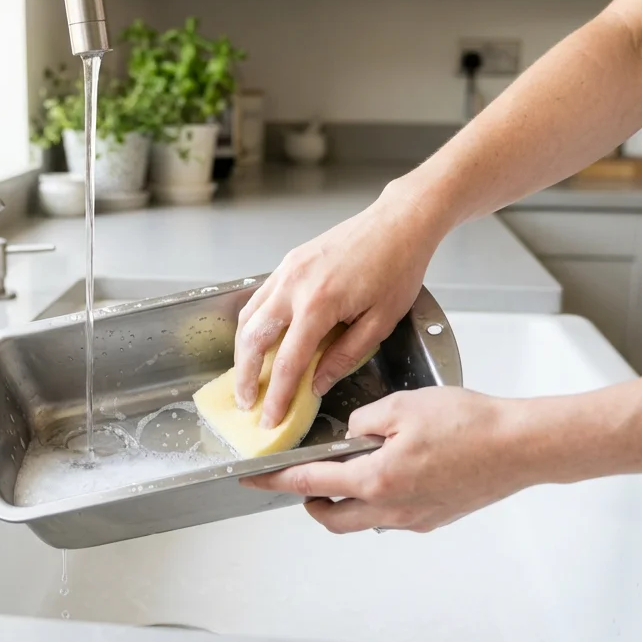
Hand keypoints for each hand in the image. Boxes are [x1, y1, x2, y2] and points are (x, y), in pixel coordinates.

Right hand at [234, 184, 448, 427]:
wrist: (398, 223)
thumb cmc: (397, 268)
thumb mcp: (380, 322)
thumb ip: (344, 356)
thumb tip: (317, 384)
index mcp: (319, 304)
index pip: (288, 362)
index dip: (277, 395)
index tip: (269, 417)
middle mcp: (294, 286)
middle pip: (254, 339)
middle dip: (246, 376)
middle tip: (247, 403)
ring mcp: (287, 270)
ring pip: (248, 317)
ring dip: (242, 351)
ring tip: (247, 377)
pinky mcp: (288, 262)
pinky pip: (258, 298)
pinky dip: (251, 323)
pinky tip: (257, 340)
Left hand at [240, 388, 543, 532]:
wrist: (521, 447)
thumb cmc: (471, 424)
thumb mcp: (403, 406)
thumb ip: (364, 421)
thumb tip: (349, 434)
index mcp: (376, 480)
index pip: (308, 482)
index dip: (273, 480)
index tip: (251, 480)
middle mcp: (391, 508)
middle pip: (330, 517)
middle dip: (308, 500)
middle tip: (301, 480)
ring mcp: (414, 518)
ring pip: (361, 520)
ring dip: (344, 501)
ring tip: (349, 470)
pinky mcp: (435, 518)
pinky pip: (391, 515)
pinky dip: (377, 498)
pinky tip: (390, 471)